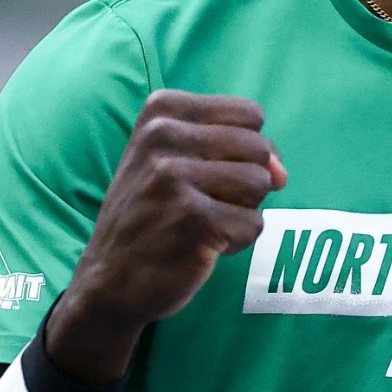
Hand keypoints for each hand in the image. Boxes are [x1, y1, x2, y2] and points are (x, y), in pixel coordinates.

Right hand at [45, 90, 287, 385]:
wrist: (109, 280)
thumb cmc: (153, 214)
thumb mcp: (179, 160)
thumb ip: (239, 150)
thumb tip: (282, 173)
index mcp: (161, 111)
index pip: (250, 114)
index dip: (245, 149)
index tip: (209, 170)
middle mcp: (163, 137)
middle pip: (260, 148)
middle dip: (245, 181)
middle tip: (203, 202)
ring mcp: (175, 178)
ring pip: (261, 183)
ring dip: (241, 211)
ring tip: (201, 222)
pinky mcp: (194, 220)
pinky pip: (254, 224)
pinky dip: (236, 241)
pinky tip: (200, 245)